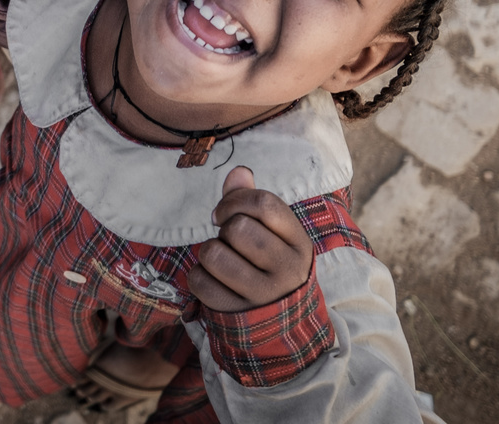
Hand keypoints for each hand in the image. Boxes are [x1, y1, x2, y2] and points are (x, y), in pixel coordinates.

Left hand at [188, 167, 314, 311]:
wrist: (284, 325)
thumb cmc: (270, 266)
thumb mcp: (274, 235)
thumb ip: (253, 201)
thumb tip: (239, 171)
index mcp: (299, 242)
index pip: (264, 204)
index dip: (234, 200)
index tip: (224, 213)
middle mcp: (287, 269)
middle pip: (238, 228)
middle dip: (224, 230)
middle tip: (229, 242)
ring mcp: (264, 295)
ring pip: (214, 254)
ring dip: (209, 252)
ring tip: (222, 261)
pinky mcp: (239, 315)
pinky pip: (200, 282)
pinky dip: (199, 277)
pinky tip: (214, 282)